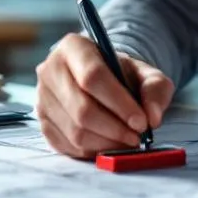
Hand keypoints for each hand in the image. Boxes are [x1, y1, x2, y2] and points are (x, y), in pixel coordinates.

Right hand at [35, 33, 174, 158]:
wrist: (101, 80)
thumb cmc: (122, 75)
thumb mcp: (146, 73)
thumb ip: (155, 89)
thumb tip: (152, 117)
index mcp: (73, 47)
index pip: (92, 77)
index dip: (119, 103)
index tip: (141, 122)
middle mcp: (50, 70)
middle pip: (81, 108)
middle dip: (114, 129)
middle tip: (137, 137)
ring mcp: (42, 98)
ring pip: (74, 131)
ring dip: (106, 143)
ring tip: (127, 141)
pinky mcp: (42, 122)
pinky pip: (67, 145)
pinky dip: (93, 151)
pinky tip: (110, 144)